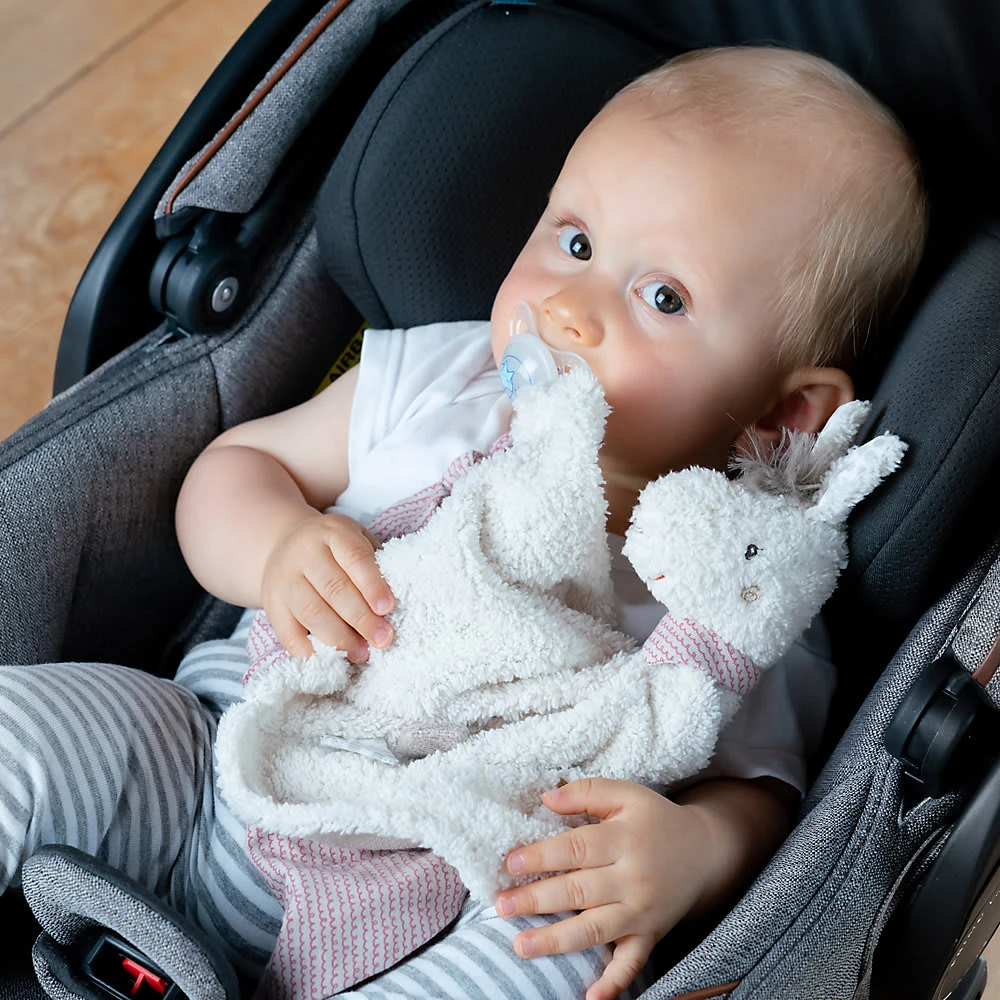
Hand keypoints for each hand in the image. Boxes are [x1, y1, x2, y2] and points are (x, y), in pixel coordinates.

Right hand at [260, 512, 394, 661]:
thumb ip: (376, 565)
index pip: (354, 557)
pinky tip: (331, 660)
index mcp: (333, 532)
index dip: (372, 584)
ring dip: (340, 638)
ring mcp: (284, 578)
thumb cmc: (335, 550)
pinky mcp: (271, 604)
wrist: (284, 545)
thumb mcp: (357, 541)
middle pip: (334, 588)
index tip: (388, 608)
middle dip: (362, 618)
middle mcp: (304, 552)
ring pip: (311, 612)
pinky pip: (287, 632)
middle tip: (382, 640)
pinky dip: (309, 651)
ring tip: (361, 653)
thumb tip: (392, 607)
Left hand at [495, 778, 714, 999]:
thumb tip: (547, 798)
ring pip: (594, 929)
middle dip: (537, 900)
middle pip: (578, 890)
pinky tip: (590, 996)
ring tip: (521, 945)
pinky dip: (613, 982)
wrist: (707, 851)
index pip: (575, 848)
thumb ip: (586, 792)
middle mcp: (633, 878)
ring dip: (556, 940)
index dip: (541, 856)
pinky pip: (632, 962)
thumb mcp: (627, 794)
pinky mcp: (650, 935)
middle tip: (502, 906)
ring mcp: (641, 912)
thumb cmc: (657, 820)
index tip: (510, 863)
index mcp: (625, 839)